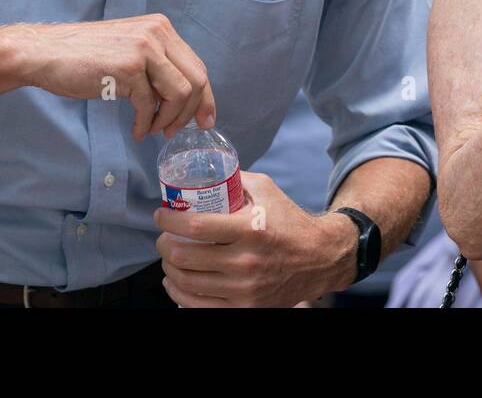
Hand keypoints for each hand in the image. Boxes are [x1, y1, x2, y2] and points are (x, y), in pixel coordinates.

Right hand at [8, 14, 214, 141]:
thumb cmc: (84, 56)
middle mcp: (157, 33)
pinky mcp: (127, 68)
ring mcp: (144, 48)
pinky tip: (136, 130)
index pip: (197, 66)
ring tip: (151, 130)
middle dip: (191, 112)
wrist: (44, 52)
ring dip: (168, 119)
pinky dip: (145, 124)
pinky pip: (149, 105)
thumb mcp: (129, 50)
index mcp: (161, 27)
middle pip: (196, 80)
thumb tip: (182, 98)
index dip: (205, 97)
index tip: (205, 121)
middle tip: (174, 131)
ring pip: (179, 93)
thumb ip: (156, 65)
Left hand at [155, 172, 357, 306]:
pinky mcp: (245, 308)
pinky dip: (179, 293)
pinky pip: (198, 306)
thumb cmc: (290, 222)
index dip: (169, 221)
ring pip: (187, 282)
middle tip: (164, 236)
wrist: (319, 259)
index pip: (195, 227)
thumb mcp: (267, 190)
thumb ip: (237, 179)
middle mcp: (245, 262)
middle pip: (185, 257)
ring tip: (170, 256)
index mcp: (250, 229)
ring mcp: (244, 289)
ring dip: (169, 268)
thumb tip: (206, 172)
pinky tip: (176, 282)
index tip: (161, 215)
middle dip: (164, 244)